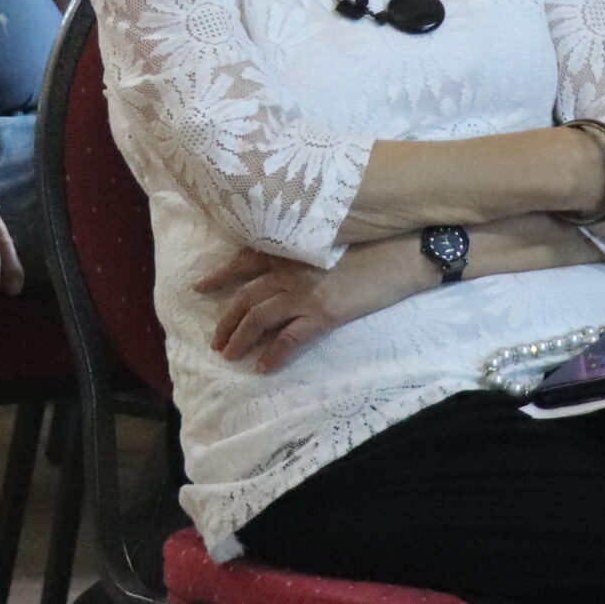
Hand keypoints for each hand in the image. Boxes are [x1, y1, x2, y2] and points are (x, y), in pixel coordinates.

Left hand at [194, 245, 404, 372]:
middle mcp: (290, 268)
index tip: (201, 286)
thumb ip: (302, 246)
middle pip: (246, 296)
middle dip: (227, 319)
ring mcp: (305, 292)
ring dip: (240, 338)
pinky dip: (273, 354)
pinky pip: (289, 339)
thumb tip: (284, 260)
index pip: (245, 260)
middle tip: (216, 339)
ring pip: (259, 317)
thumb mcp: (329, 236)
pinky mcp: (323, 314)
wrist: (403, 253)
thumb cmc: (372, 241)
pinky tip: (264, 368)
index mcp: (291, 246)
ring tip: (230, 355)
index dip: (220, 274)